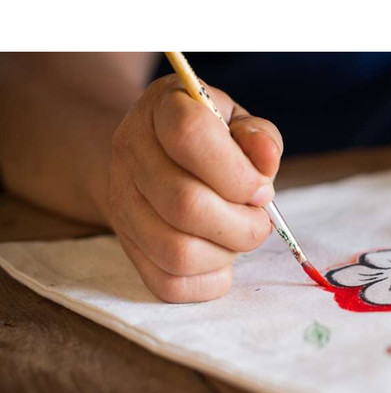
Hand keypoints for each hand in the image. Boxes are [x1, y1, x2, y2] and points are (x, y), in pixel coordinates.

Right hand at [103, 75, 281, 302]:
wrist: (152, 156)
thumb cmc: (210, 140)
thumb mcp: (236, 122)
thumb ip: (258, 136)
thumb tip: (266, 160)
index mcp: (161, 108)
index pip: (189, 134)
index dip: (237, 171)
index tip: (261, 187)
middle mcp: (130, 153)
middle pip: (185, 204)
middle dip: (243, 223)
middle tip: (260, 219)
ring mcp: (122, 203)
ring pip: (177, 252)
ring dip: (227, 252)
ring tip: (239, 234)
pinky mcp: (128, 248)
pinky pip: (169, 284)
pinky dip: (210, 280)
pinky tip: (220, 254)